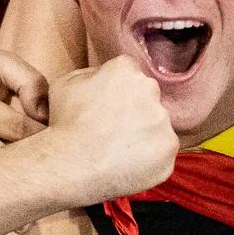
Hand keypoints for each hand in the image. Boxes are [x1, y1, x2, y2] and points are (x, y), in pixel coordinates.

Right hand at [0, 43, 49, 169]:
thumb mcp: (3, 62)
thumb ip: (31, 83)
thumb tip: (45, 117)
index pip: (19, 129)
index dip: (46, 133)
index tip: (61, 134)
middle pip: (5, 159)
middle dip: (32, 160)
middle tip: (53, 157)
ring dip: (16, 178)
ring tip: (34, 169)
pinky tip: (12, 187)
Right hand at [38, 56, 177, 205]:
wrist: (72, 164)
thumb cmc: (64, 124)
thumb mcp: (65, 83)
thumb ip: (91, 74)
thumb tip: (102, 77)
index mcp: (125, 69)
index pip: (128, 74)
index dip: (116, 92)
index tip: (106, 108)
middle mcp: (150, 89)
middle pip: (147, 98)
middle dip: (134, 112)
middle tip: (111, 131)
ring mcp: (162, 120)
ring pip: (156, 126)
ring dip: (142, 136)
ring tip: (116, 151)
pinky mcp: (169, 148)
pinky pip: (162, 153)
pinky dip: (148, 161)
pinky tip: (126, 165)